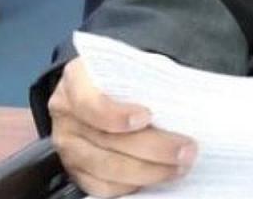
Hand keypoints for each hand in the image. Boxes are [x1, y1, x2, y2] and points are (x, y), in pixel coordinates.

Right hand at [48, 57, 197, 196]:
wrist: (103, 90)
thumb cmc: (123, 75)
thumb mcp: (133, 65)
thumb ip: (148, 79)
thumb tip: (182, 100)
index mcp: (75, 80)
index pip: (88, 102)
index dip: (116, 114)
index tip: (147, 116)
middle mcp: (65, 115)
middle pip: (106, 140)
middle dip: (153, 149)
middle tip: (186, 150)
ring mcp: (68, 145)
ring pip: (106, 168)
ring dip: (148, 171)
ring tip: (179, 166)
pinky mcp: (75, 171)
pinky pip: (102, 187)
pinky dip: (132, 185)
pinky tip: (157, 178)